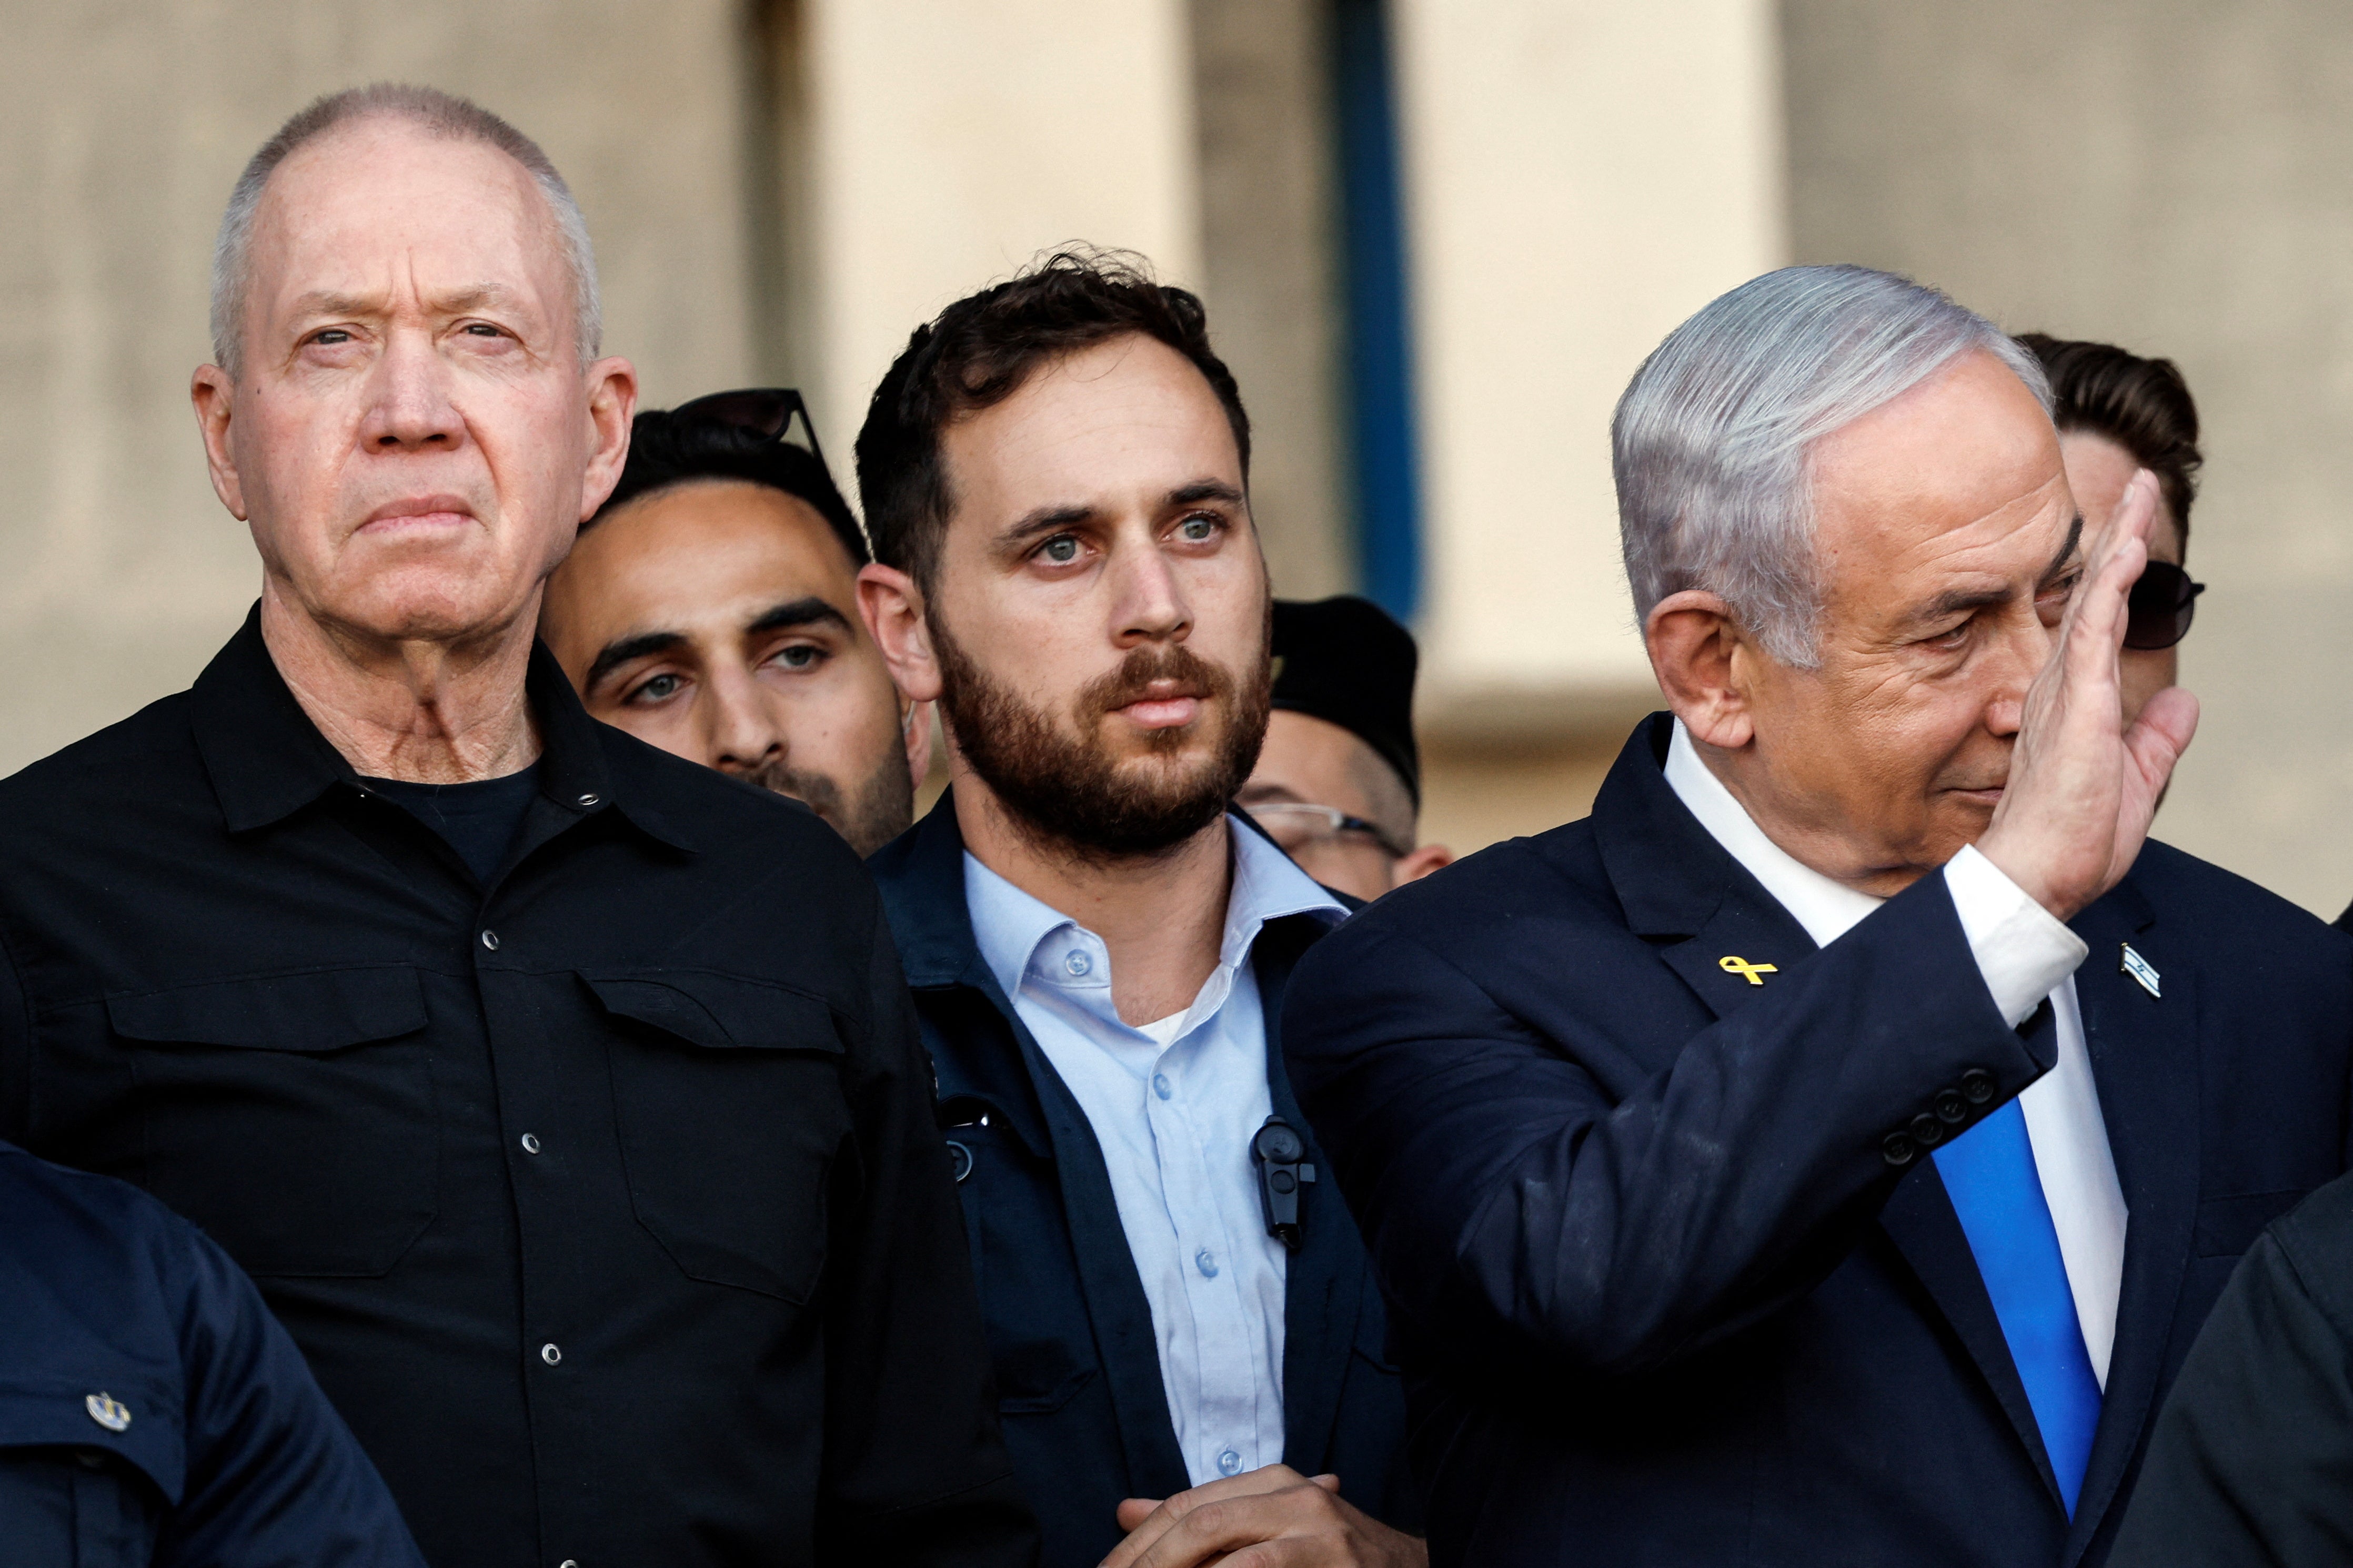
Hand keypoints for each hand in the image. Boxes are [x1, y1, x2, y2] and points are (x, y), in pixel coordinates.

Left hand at [1103, 1465, 1426, 1567]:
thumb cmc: (1335, 1559)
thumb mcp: (1270, 1528)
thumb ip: (1204, 1520)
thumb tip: (1125, 1511)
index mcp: (1271, 1481)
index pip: (1183, 1507)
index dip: (1135, 1546)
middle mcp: (1291, 1494)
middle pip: (1193, 1523)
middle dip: (1144, 1564)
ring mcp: (1315, 1529)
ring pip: (1220, 1550)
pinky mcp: (1331, 1560)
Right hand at [1977, 469, 2198, 920]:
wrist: (2041, 874)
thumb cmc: (2072, 839)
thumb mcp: (2136, 778)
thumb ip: (2159, 737)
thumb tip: (2186, 701)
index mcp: (2076, 701)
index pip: (2099, 623)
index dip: (2118, 575)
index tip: (2135, 530)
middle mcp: (2064, 685)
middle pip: (2095, 595)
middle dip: (2121, 538)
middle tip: (2141, 487)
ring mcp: (2067, 690)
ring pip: (2094, 599)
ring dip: (2120, 545)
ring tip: (2140, 496)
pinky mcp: (2076, 702)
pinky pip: (2092, 631)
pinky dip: (2111, 587)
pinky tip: (2127, 551)